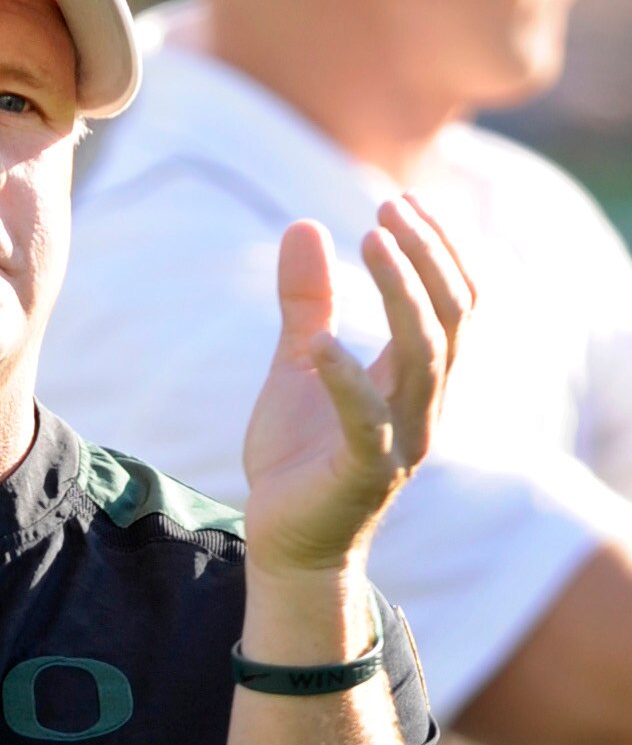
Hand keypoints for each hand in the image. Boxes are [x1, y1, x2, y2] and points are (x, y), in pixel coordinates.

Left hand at [241, 196, 474, 577]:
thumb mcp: (298, 364)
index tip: (402, 201)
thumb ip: (306, 301)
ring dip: (403, 292)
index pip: (457, 301)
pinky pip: (367, 420)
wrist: (287, 543)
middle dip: (428, 256)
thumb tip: (304, 225)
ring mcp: (401, 441)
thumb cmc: (299, 455)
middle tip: (388, 210)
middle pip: (453, 317)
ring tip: (371, 241)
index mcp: (416, 377)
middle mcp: (424, 405)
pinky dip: (344, 377)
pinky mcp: (364, 474)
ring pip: (425, 355)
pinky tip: (318, 341)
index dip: (439, 248)